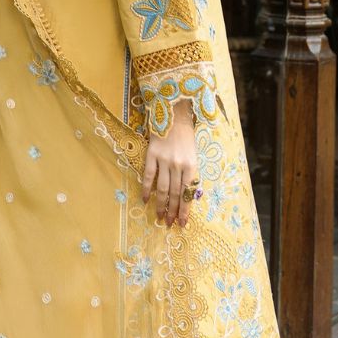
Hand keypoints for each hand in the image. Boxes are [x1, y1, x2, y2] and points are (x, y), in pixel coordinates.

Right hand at [142, 98, 199, 226]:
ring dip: (160, 205)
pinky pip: (148, 176)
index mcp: (192, 166)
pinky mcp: (152, 154)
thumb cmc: (186, 136)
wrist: (174, 113)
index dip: (185, 210)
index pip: (188, 194)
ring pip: (162, 188)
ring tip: (159, 217)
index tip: (182, 223)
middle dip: (173, 211)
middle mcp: (178, 165)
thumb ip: (189, 174)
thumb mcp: (193, 155)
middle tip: (169, 224)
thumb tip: (186, 195)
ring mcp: (164, 160)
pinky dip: (145, 189)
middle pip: (175, 194)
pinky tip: (144, 200)